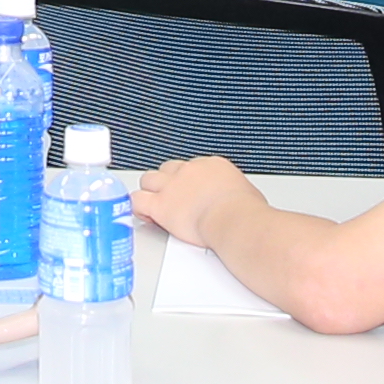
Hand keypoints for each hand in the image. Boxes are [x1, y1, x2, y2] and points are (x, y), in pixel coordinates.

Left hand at [133, 153, 253, 238]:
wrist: (234, 218)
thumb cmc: (244, 210)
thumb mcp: (246, 192)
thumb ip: (235, 192)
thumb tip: (239, 201)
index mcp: (211, 165)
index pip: (191, 167)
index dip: (187, 181)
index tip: (190, 193)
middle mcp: (189, 171)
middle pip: (167, 169)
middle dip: (167, 182)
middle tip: (171, 198)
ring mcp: (172, 186)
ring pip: (148, 179)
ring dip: (150, 191)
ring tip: (155, 205)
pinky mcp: (160, 204)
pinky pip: (137, 200)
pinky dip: (138, 207)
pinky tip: (144, 215)